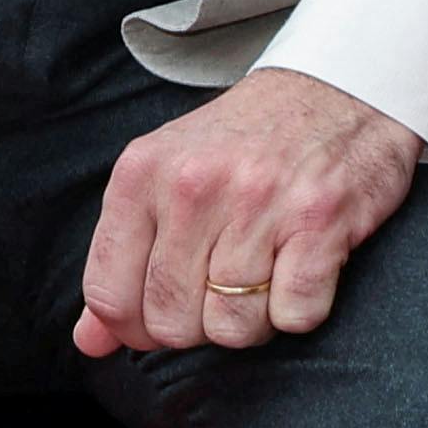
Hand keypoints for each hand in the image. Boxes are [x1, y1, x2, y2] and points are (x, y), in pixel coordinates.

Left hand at [74, 66, 420, 357]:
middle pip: (170, 321)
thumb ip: (120, 255)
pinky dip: (300, 308)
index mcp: (142, 172)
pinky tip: (301, 267)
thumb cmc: (245, 141)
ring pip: (232, 329)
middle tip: (220, 289)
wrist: (337, 87)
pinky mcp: (320, 222)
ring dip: (252, 320)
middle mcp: (194, 186)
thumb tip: (90, 341)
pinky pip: (294, 317)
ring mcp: (258, 204)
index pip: (109, 294)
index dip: (133, 328)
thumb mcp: (165, 175)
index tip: (159, 315)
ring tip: (264, 272)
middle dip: (196, 326)